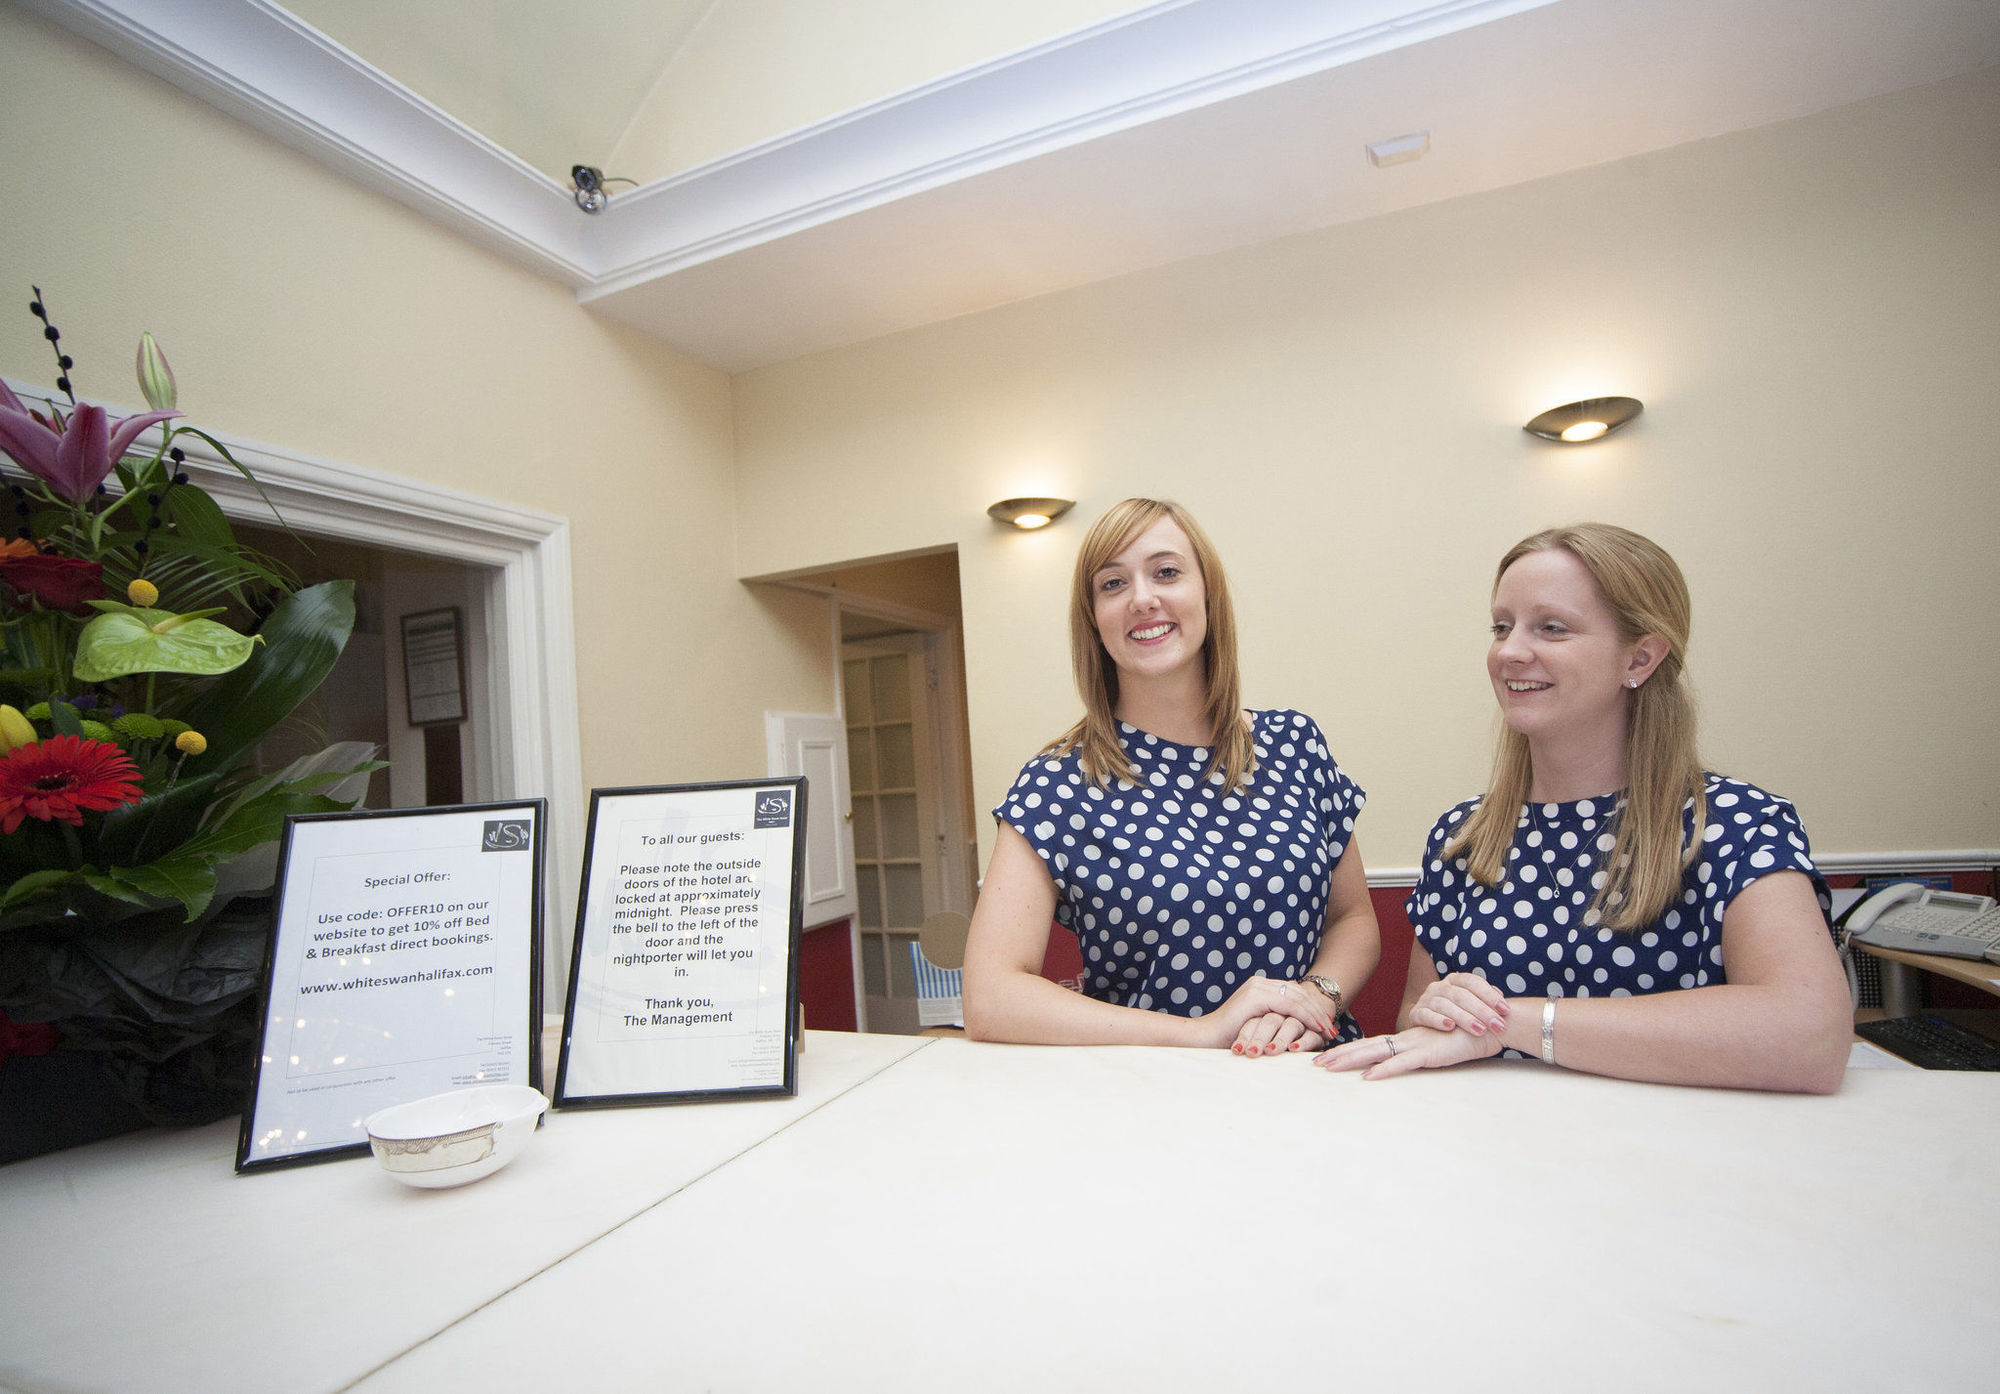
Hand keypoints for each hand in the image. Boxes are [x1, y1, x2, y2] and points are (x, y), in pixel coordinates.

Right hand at [1189, 975, 1336, 1048]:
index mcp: (1261, 986)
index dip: (1312, 1007)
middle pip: (1299, 992)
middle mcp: (1260, 982)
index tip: (1325, 1024)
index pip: (1294, 992)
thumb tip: (1293, 1027)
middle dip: (1318, 1011)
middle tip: (1332, 1029)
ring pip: (1297, 998)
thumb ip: (1272, 1019)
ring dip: (1315, 1015)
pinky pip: (1289, 1005)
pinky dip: (1305, 1017)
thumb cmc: (1229, 1037)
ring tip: (1328, 1031)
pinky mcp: (1256, 996)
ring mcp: (1258, 987)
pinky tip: (1315, 1029)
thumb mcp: (1257, 1025)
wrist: (1206, 1038)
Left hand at [1312, 1023, 1499, 1078]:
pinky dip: (1383, 1070)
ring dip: (1350, 1060)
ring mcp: (1416, 1045)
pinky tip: (1367, 1077)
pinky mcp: (1428, 1053)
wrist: (1492, 1025)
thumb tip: (1410, 1065)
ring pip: (1375, 1052)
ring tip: (1328, 1066)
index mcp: (1408, 1040)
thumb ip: (1425, 1054)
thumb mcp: (1441, 1049)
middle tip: (1315, 1064)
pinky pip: (1401, 1063)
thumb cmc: (1469, 1037)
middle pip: (1365, 1047)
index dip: (1350, 1051)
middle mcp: (1407, 1040)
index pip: (1372, 1045)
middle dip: (1339, 1055)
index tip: (1328, 1058)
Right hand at [1408, 972, 1508, 1036]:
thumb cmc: (1457, 1015)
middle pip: (1462, 995)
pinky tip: (1450, 1027)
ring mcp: (1426, 999)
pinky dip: (1438, 1020)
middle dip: (1482, 1011)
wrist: (1427, 1027)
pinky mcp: (1416, 1013)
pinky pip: (1426, 1015)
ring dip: (1464, 1018)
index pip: (1473, 982)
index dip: (1489, 995)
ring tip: (1480, 1030)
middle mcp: (1439, 986)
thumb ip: (1485, 1000)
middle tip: (1498, 1026)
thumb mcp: (1471, 1005)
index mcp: (1454, 980)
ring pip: (1445, 1005)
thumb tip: (1501, 996)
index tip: (1506, 1010)